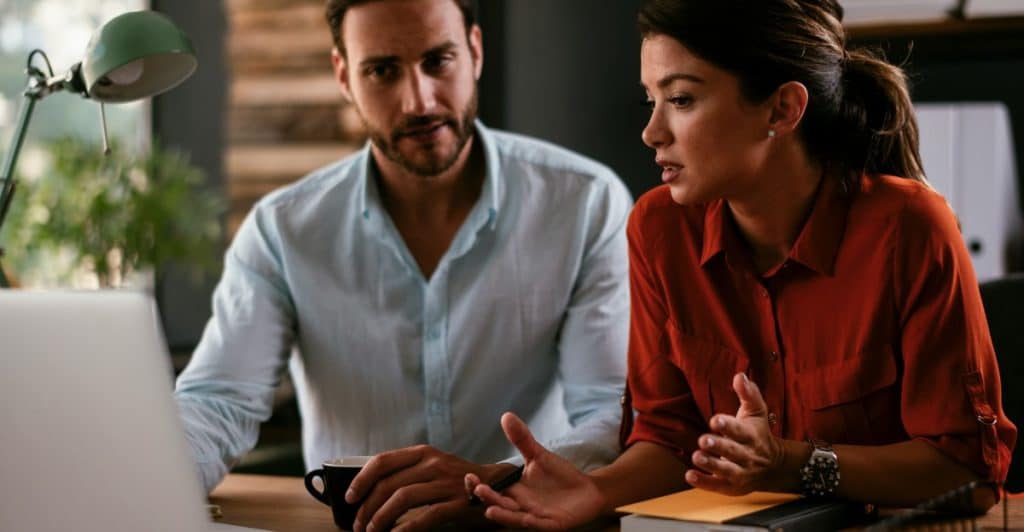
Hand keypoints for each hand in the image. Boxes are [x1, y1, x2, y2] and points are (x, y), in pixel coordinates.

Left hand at [345, 444, 503, 531]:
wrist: (499, 486)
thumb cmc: (457, 480)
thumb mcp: (432, 467)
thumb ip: (408, 473)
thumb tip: (372, 490)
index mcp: (423, 453)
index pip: (383, 461)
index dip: (361, 480)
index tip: (349, 497)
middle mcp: (433, 463)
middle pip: (389, 484)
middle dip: (367, 507)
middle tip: (358, 524)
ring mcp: (446, 483)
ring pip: (402, 499)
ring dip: (381, 518)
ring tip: (372, 531)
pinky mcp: (457, 503)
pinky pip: (425, 516)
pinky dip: (405, 529)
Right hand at [465, 412, 605, 529]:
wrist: (587, 489)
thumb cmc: (559, 475)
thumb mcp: (539, 455)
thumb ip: (522, 439)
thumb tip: (506, 415)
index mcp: (515, 491)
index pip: (492, 491)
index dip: (478, 486)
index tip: (470, 476)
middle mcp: (521, 506)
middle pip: (500, 505)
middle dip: (488, 498)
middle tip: (478, 488)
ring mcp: (536, 516)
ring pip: (516, 519)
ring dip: (504, 516)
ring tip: (490, 510)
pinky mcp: (552, 524)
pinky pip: (540, 526)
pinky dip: (532, 523)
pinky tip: (526, 518)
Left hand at [686, 373, 785, 494]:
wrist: (773, 467)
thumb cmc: (757, 433)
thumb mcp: (756, 412)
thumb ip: (748, 394)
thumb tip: (739, 376)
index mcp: (751, 436)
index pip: (740, 431)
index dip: (728, 425)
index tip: (715, 420)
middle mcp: (747, 455)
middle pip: (733, 451)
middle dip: (718, 446)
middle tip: (704, 440)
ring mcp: (740, 472)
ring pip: (726, 470)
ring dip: (711, 464)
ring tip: (697, 456)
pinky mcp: (731, 486)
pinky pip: (717, 486)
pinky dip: (703, 482)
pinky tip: (689, 475)